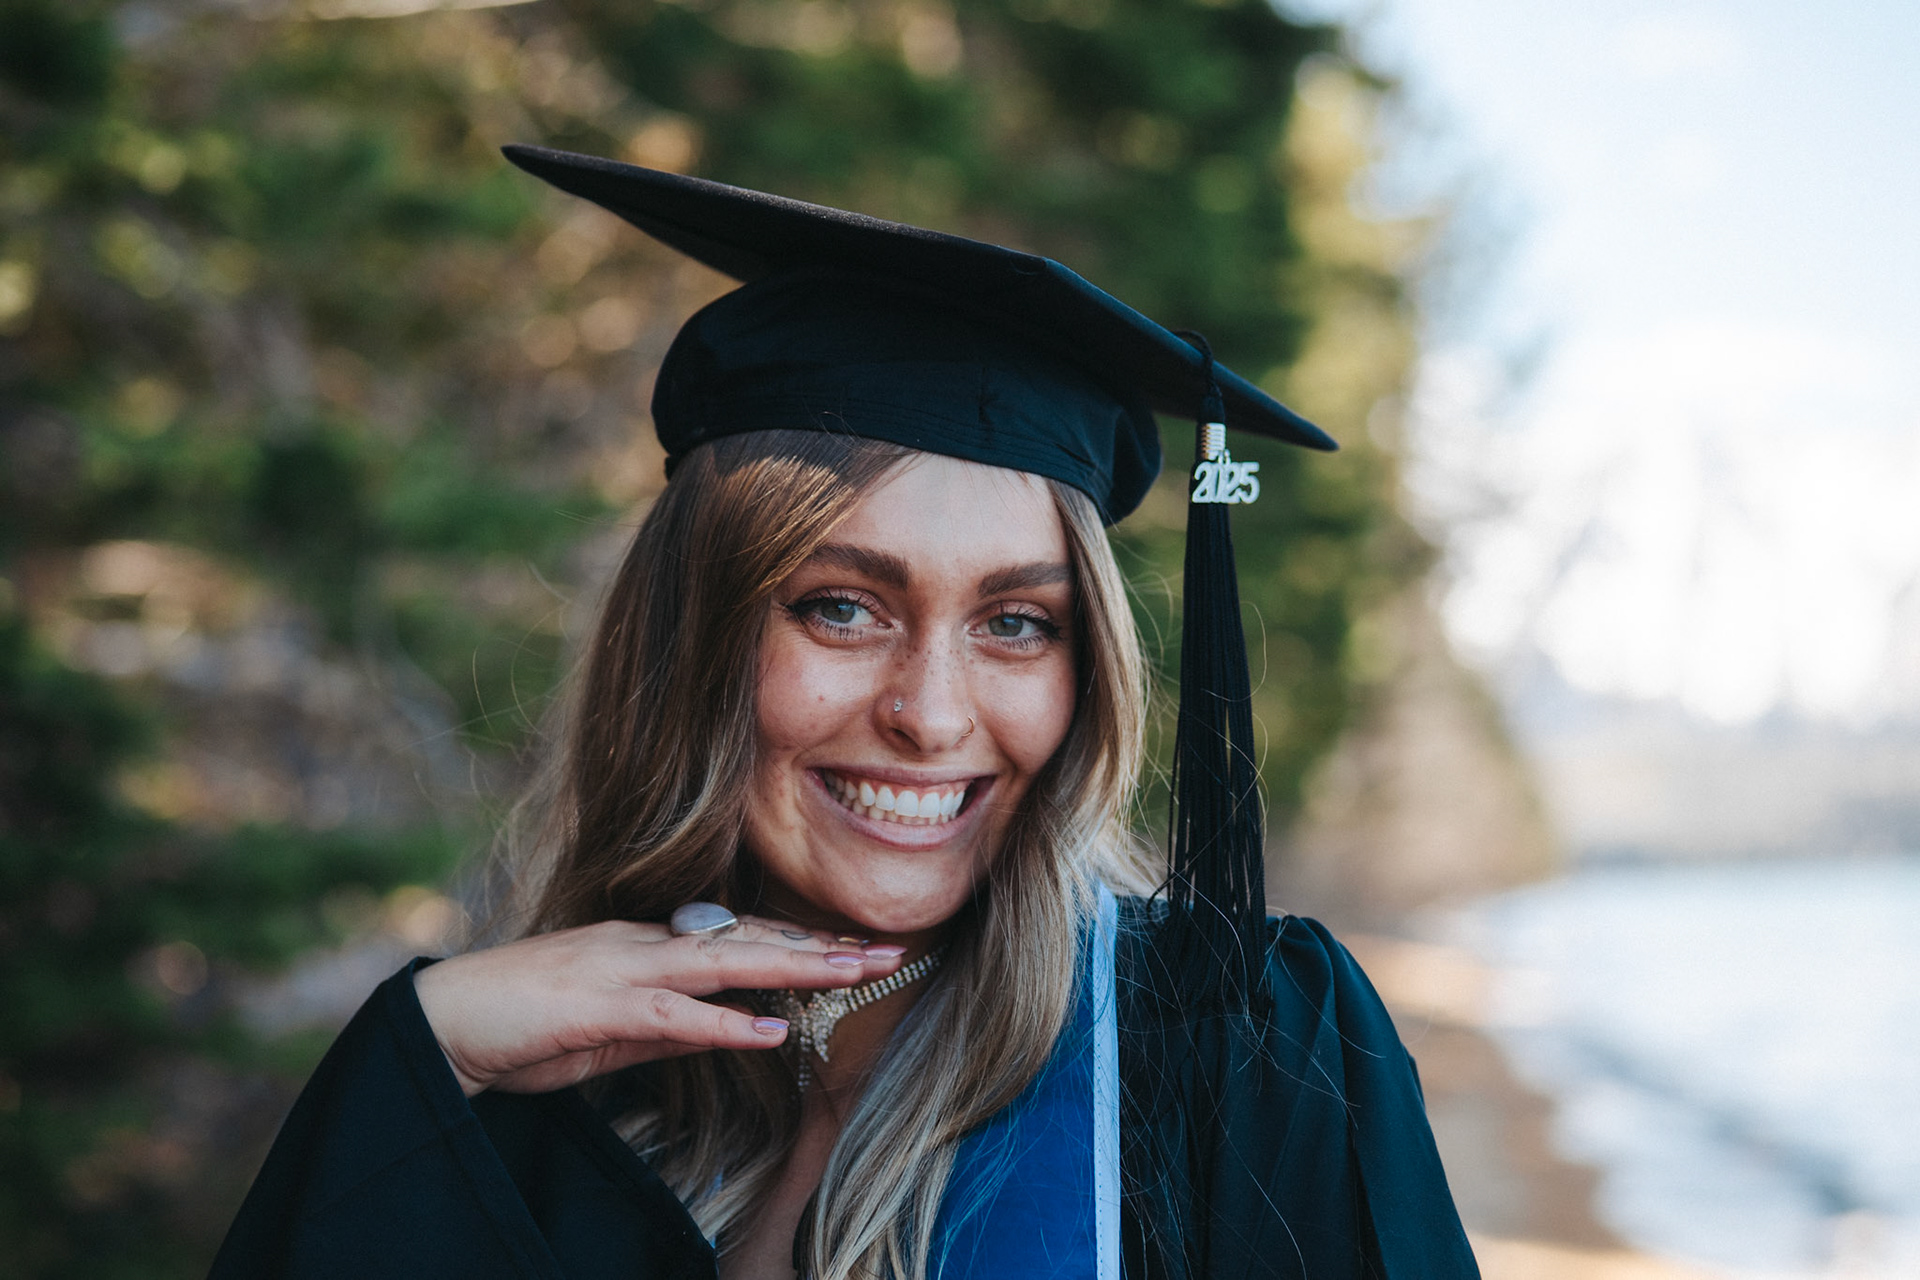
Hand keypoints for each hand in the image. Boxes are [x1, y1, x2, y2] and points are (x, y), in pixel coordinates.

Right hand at [412, 916, 904, 1096]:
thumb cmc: (521, 1026)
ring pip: (725, 963)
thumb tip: (732, 1028)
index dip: (801, 942)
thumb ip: (671, 1026)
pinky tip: (769, 1031)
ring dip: (794, 968)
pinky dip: (725, 1023)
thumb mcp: (612, 1031)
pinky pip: (673, 1013)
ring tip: (853, 973)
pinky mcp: (597, 1005)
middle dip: (821, 946)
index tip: (856, 949)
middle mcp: (644, 943)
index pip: (740, 940)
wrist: (441, 1022)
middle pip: (749, 940)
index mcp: (647, 946)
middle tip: (887, 950)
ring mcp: (622, 968)